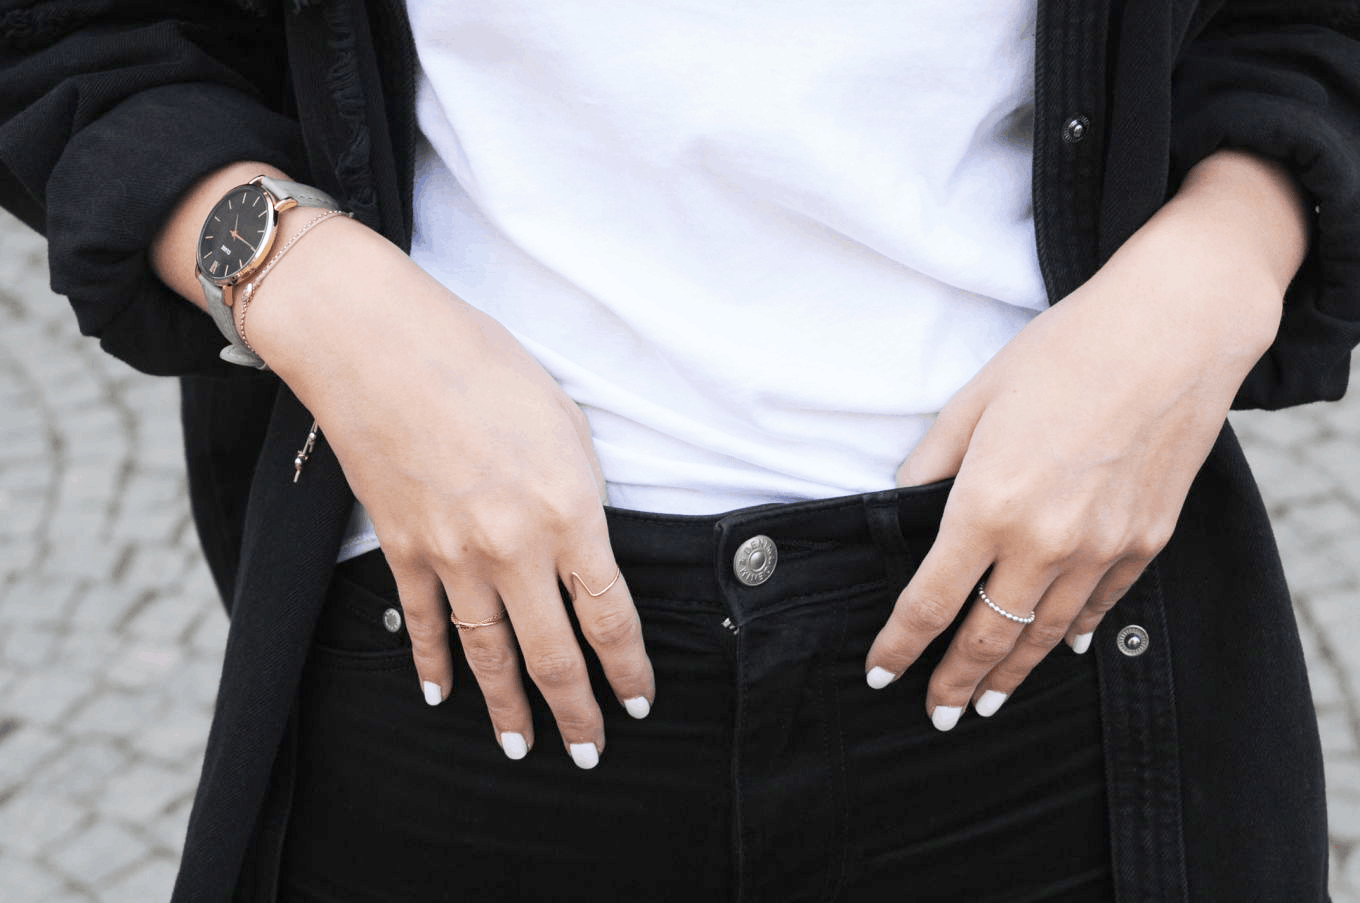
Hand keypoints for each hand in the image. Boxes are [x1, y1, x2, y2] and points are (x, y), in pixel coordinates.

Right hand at [244, 218, 654, 768]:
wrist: (382, 348)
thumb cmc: (485, 367)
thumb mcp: (566, 423)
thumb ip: (582, 495)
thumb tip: (583, 542)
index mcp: (570, 515)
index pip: (609, 618)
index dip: (629, 669)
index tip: (639, 700)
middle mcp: (515, 550)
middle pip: (554, 655)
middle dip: (577, 712)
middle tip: (591, 752)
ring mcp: (453, 557)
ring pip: (488, 654)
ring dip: (507, 707)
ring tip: (523, 748)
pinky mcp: (403, 550)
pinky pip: (425, 624)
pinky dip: (434, 664)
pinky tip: (442, 696)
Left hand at [864, 150, 1307, 729]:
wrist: (1173, 330)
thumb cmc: (1063, 353)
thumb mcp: (973, 401)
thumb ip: (931, 464)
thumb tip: (902, 506)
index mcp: (987, 506)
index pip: (929, 603)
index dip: (899, 647)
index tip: (879, 674)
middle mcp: (1044, 542)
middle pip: (988, 635)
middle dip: (957, 682)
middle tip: (937, 714)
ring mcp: (1103, 547)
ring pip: (1047, 634)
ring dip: (1013, 673)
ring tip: (988, 702)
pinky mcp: (1147, 540)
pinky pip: (1101, 605)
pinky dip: (1075, 633)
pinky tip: (1060, 648)